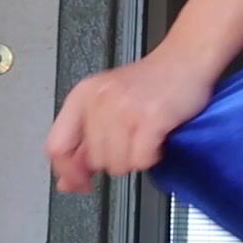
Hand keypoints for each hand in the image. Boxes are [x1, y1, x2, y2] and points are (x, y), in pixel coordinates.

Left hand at [45, 54, 213, 193]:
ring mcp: (125, 108)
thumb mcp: (106, 105)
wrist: (185, 61)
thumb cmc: (149, 84)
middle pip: (94, 160)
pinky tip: (157, 139)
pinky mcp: (151, 117)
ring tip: (145, 137)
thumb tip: (67, 182)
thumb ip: (82, 144)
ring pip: (118, 164)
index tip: (80, 182)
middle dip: (115, 159)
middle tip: (131, 141)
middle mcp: (100, 100)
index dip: (68, 171)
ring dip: (136, 158)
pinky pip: (142, 160)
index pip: (57, 146)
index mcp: (82, 96)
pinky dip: (152, 156)